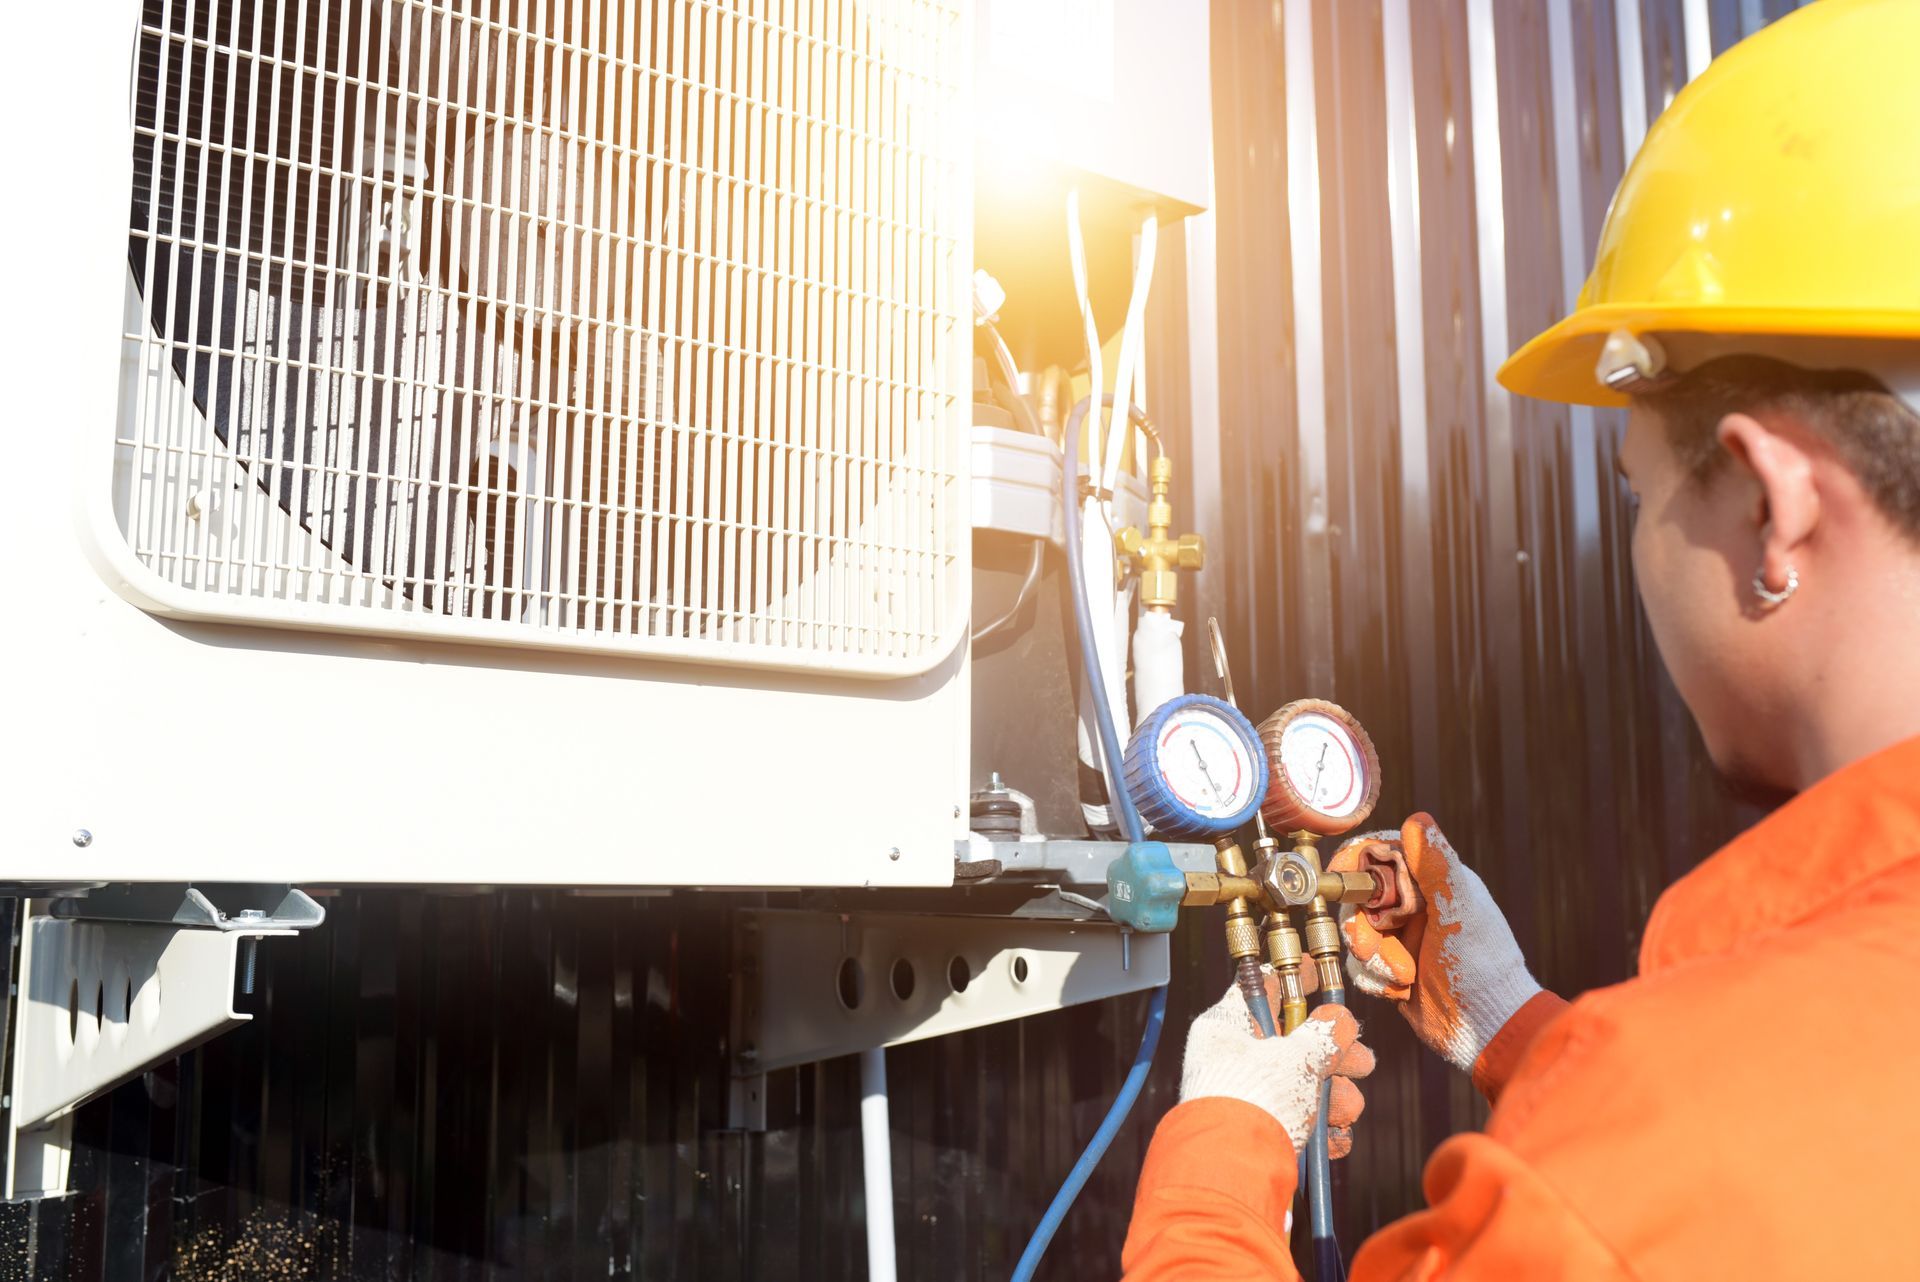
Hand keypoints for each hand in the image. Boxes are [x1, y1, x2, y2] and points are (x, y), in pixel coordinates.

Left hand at [1178, 979, 1374, 1156]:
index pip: (1262, 985)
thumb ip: (1324, 1033)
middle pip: (1294, 1041)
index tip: (1324, 972)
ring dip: (1336, 1095)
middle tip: (1361, 1061)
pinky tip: (1335, 1137)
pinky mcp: (1263, 1133)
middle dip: (1335, 1052)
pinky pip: (1304, 1121)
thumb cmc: (1254, 1102)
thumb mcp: (1295, 1057)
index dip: (1296, 976)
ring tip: (1347, 1109)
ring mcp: (1249, 1098)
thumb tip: (1340, 1019)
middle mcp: (1233, 1059)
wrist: (1234, 1175)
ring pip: (1306, 1084)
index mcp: (1228, 1026)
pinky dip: (1324, 1129)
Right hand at [1327, 813, 1541, 1071]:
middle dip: (1363, 926)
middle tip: (1376, 944)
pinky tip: (1402, 990)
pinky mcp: (1392, 967)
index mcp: (1432, 881)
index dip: (1357, 862)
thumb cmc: (1480, 965)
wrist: (1485, 1027)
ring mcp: (1402, 937)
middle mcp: (1414, 905)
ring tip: (1402, 975)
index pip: (1381, 853)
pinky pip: (1360, 964)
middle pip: (1359, 897)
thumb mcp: (1458, 911)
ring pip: (1356, 933)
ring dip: (1373, 958)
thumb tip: (1416, 819)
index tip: (1343, 877)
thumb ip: (1436, 866)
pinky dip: (1376, 979)